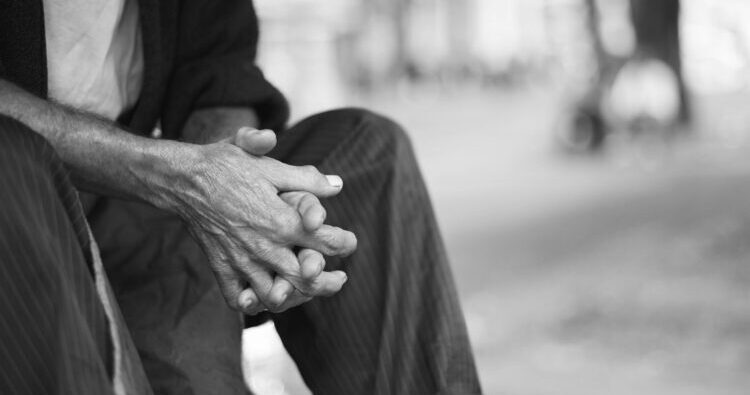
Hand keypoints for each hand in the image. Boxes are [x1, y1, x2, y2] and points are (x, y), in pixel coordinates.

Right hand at [229, 128, 348, 313]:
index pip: (326, 242)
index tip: (349, 243)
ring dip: (296, 297)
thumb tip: (338, 185)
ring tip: (307, 291)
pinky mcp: (221, 267)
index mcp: (281, 221)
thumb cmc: (228, 166)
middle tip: (339, 279)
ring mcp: (241, 261)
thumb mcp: (270, 166)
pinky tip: (265, 297)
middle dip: (329, 283)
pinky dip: (253, 304)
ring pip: (275, 296)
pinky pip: (238, 298)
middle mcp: (264, 247)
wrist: (183, 177)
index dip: (344, 244)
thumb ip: (307, 179)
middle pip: (306, 279)